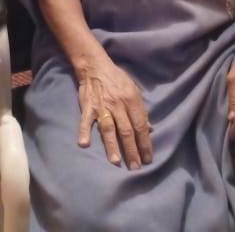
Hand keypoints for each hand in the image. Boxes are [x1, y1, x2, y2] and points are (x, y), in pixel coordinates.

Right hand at [77, 54, 152, 169]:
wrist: (95, 66)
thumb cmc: (117, 79)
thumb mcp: (134, 90)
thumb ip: (140, 110)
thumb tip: (149, 129)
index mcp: (131, 100)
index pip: (140, 125)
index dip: (145, 143)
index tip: (148, 159)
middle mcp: (118, 105)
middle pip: (126, 130)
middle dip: (132, 150)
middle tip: (135, 168)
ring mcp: (102, 107)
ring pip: (109, 129)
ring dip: (112, 146)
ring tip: (116, 162)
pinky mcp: (88, 108)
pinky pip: (86, 121)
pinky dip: (84, 132)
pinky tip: (84, 144)